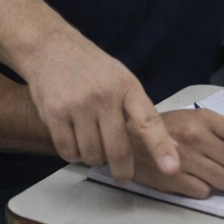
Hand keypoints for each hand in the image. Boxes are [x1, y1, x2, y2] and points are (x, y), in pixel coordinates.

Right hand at [25, 31, 178, 182]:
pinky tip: (75, 140)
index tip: (171, 168)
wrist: (50, 47)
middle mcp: (104, 95)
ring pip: (92, 155)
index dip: (161, 147)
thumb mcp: (122, 79)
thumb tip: (172, 147)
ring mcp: (78, 104)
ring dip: (93, 158)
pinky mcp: (54, 113)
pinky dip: (73, 155)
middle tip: (122, 176)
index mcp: (126, 86)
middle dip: (122, 171)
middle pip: (118, 150)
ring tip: (92, 142)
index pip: (148, 121)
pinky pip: (68, 152)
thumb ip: (142, 112)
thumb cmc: (91, 68)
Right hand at [126, 109, 223, 198]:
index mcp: (205, 119)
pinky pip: (203, 192)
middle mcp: (197, 137)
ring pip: (223, 181)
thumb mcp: (196, 120)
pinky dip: (204, 190)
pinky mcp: (173, 179)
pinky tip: (194, 180)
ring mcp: (185, 159)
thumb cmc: (164, 128)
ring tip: (213, 175)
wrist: (126, 136)